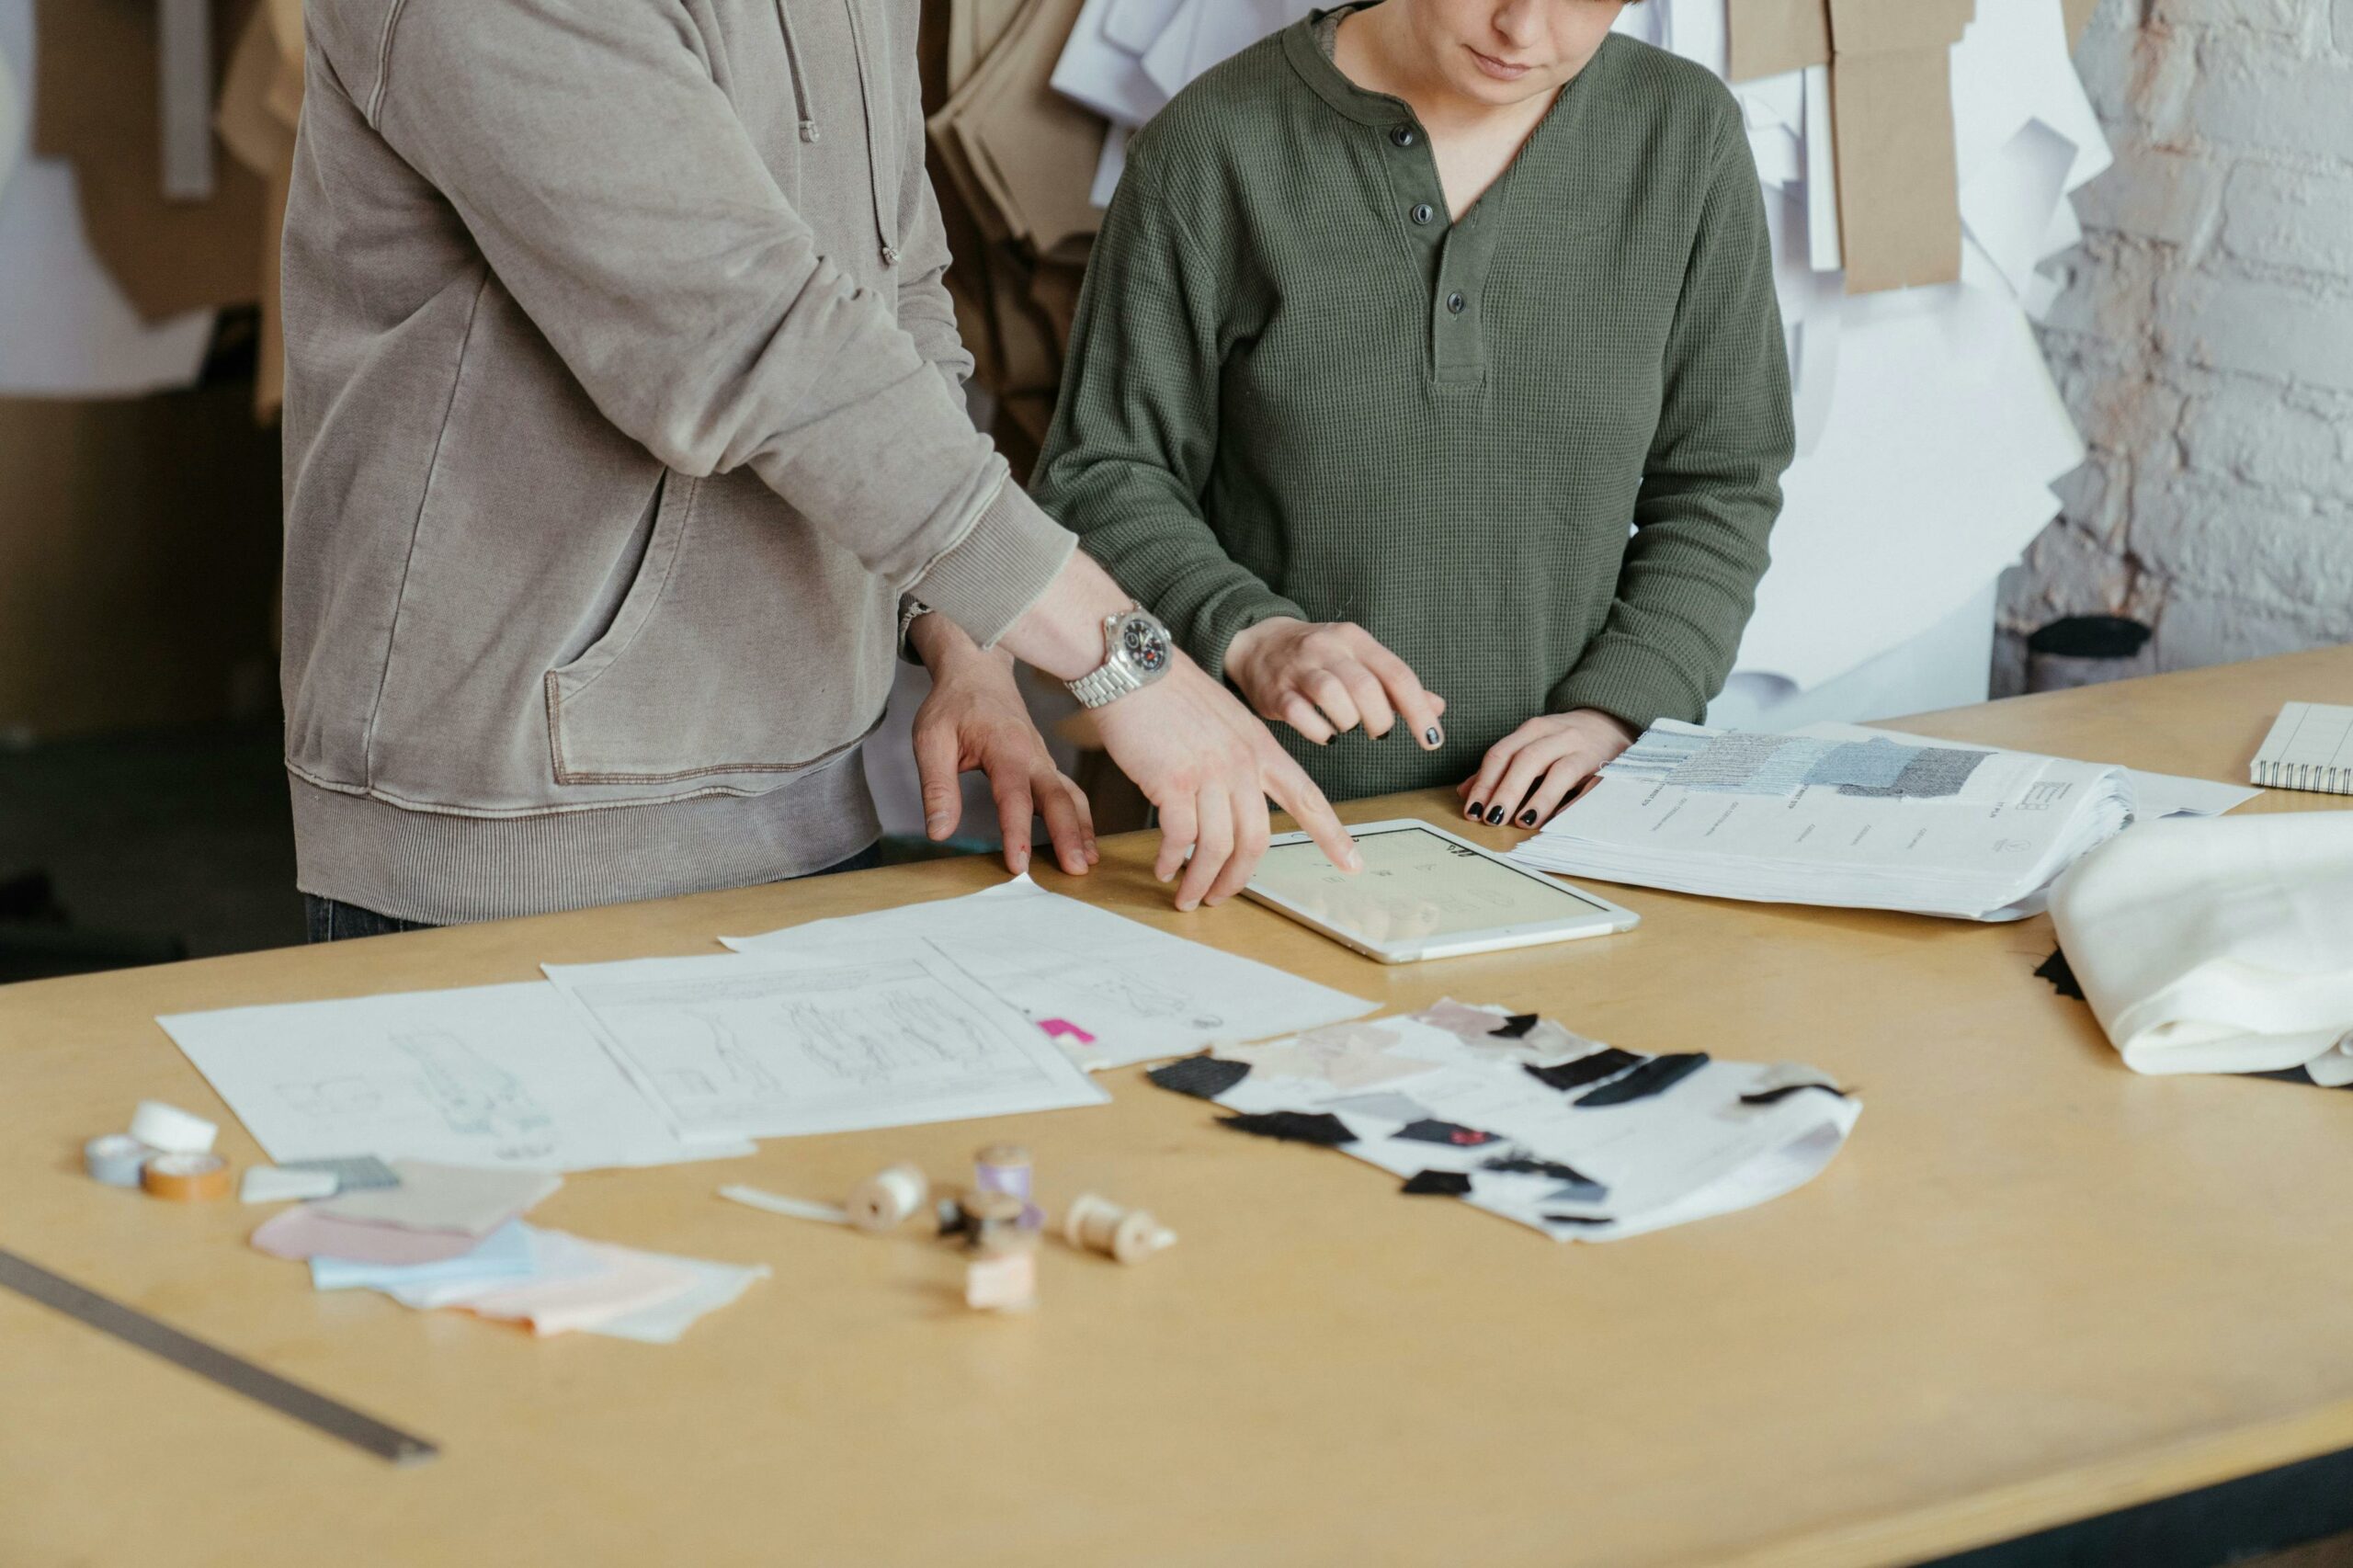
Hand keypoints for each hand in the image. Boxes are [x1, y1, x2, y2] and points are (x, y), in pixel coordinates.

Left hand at [910, 614, 1096, 876]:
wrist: (977, 669)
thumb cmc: (952, 704)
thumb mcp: (930, 740)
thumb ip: (937, 787)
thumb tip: (939, 833)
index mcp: (1005, 748)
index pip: (1014, 797)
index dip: (1017, 832)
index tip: (1018, 866)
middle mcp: (1032, 755)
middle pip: (1057, 799)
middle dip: (1069, 836)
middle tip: (1076, 871)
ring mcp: (1043, 759)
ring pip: (1070, 797)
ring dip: (1082, 830)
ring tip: (1089, 863)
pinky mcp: (1045, 765)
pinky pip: (1069, 792)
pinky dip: (1081, 818)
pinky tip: (1085, 843)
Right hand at [1091, 653, 1361, 910]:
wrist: (1133, 666)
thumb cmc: (1168, 693)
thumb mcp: (1223, 721)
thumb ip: (1237, 757)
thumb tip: (1233, 801)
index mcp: (1260, 747)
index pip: (1307, 797)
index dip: (1332, 834)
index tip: (1352, 863)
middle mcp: (1242, 762)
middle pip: (1257, 839)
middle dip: (1239, 879)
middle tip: (1220, 896)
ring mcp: (1210, 772)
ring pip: (1219, 847)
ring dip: (1202, 880)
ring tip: (1188, 895)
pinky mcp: (1175, 780)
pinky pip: (1181, 838)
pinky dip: (1172, 861)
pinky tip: (1164, 868)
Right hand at [1225, 617, 1445, 748]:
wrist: (1258, 642)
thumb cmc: (1319, 657)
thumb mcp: (1360, 659)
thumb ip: (1396, 686)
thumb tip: (1437, 707)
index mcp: (1355, 639)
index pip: (1396, 674)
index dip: (1419, 710)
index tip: (1433, 740)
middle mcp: (1328, 648)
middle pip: (1366, 686)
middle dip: (1380, 719)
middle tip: (1379, 731)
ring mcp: (1299, 669)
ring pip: (1333, 696)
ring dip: (1349, 722)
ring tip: (1347, 727)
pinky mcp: (1275, 692)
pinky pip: (1300, 715)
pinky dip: (1319, 731)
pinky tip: (1324, 734)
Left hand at [1458, 710, 1639, 828]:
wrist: (1610, 723)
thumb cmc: (1562, 741)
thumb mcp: (1530, 746)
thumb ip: (1500, 768)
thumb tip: (1465, 791)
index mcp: (1532, 730)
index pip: (1501, 754)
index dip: (1484, 783)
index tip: (1471, 809)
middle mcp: (1555, 735)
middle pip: (1525, 760)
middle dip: (1505, 791)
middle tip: (1491, 818)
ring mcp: (1581, 749)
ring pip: (1558, 771)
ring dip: (1537, 798)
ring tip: (1521, 821)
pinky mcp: (1604, 765)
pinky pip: (1588, 785)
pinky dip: (1572, 803)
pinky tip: (1558, 821)